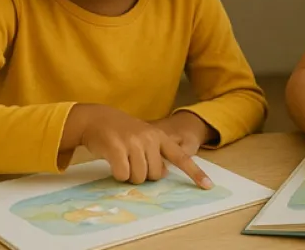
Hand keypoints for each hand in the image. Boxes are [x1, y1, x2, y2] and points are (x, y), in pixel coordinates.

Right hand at [68, 104, 212, 187]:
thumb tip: (164, 172)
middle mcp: (150, 138)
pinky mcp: (117, 148)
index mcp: (160, 137)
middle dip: (144, 175)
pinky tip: (114, 161)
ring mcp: (133, 143)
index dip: (195, 173)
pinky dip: (118, 174)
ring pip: (139, 177)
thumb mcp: (145, 137)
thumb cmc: (122, 131)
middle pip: (156, 175)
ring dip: (130, 176)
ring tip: (123, 160)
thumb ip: (157, 153)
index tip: (208, 186)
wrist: (96, 118)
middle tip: (133, 161)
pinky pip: (123, 175)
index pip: (181, 158)